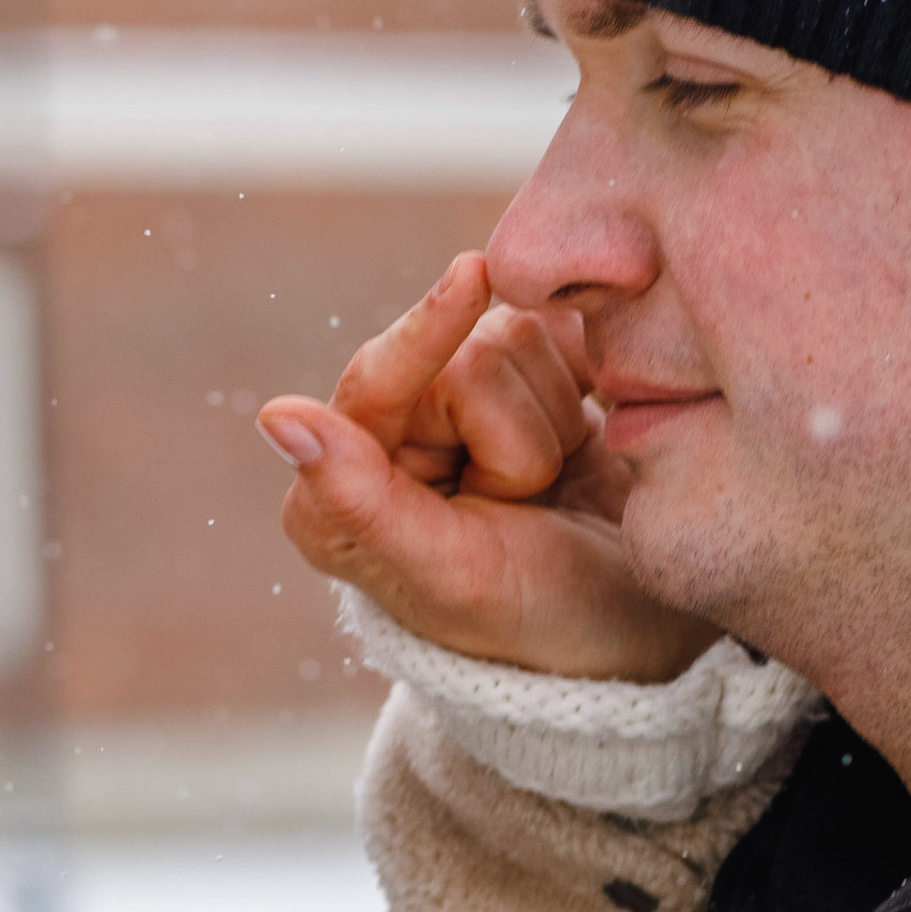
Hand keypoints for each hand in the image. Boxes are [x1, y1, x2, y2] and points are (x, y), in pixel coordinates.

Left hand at [258, 252, 716, 684]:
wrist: (635, 635)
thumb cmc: (537, 623)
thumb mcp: (451, 576)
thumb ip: (363, 502)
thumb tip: (275, 415)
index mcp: (339, 492)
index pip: (380, 381)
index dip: (427, 332)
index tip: (474, 276)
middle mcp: (384, 438)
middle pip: (466, 357)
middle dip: (518, 434)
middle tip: (530, 505)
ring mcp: (453, 408)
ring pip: (517, 339)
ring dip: (556, 419)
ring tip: (552, 489)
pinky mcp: (517, 386)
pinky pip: (556, 332)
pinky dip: (583, 379)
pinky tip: (582, 444)